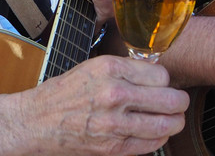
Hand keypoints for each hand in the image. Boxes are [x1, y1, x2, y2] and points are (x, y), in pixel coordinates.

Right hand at [21, 55, 187, 154]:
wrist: (36, 122)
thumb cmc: (63, 93)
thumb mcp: (93, 68)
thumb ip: (125, 70)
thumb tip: (157, 75)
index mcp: (110, 69)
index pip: (161, 74)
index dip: (164, 80)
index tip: (161, 84)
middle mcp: (114, 94)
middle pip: (170, 99)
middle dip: (179, 102)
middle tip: (178, 103)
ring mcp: (115, 124)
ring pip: (167, 124)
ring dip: (174, 122)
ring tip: (171, 119)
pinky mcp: (113, 148)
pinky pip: (152, 144)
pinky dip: (159, 138)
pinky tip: (153, 132)